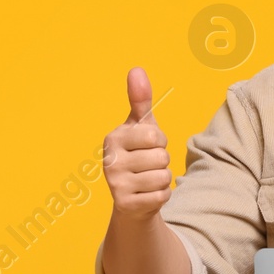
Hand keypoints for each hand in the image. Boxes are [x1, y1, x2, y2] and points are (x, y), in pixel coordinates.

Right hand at [103, 68, 171, 220]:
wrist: (132, 198)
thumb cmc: (139, 155)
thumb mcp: (141, 127)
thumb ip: (140, 100)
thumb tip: (136, 69)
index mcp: (113, 138)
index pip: (155, 136)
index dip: (160, 142)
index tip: (147, 146)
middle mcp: (109, 160)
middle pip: (161, 157)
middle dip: (162, 162)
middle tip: (148, 166)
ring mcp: (115, 184)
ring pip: (163, 177)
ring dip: (162, 180)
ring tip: (147, 179)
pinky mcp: (125, 204)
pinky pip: (162, 195)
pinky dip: (161, 196)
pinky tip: (147, 195)